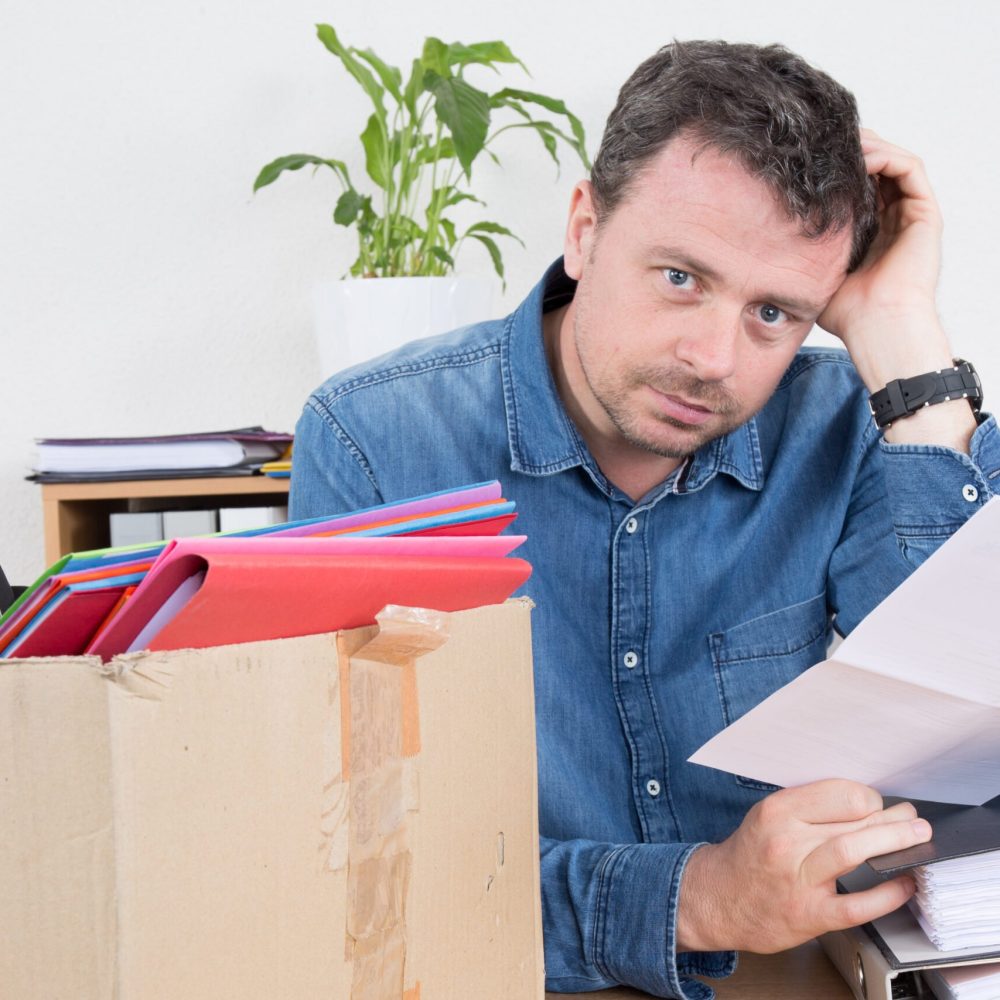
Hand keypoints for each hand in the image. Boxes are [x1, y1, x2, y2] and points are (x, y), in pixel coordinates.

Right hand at [676, 779, 931, 953]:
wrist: (716, 899)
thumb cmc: (749, 856)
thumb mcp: (769, 818)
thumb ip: (809, 809)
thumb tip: (863, 802)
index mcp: (776, 810)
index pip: (838, 793)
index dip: (867, 797)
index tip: (877, 804)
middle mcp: (786, 840)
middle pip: (851, 820)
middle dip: (891, 818)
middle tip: (913, 818)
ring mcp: (798, 879)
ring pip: (853, 852)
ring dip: (893, 842)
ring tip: (917, 838)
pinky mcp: (809, 914)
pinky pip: (856, 904)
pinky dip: (887, 894)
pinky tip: (903, 883)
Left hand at [819, 130, 975, 450]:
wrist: (876, 326)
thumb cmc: (844, 312)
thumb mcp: (810, 273)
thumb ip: (796, 253)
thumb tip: (750, 246)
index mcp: (870, 229)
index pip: (856, 184)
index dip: (835, 167)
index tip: (806, 157)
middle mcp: (893, 218)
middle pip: (875, 166)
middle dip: (850, 148)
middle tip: (820, 141)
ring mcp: (911, 215)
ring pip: (893, 160)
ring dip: (867, 145)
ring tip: (837, 143)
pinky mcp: (926, 214)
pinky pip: (910, 168)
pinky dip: (886, 156)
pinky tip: (859, 157)